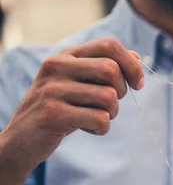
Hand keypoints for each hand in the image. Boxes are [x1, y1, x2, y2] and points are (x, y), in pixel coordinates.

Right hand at [3, 38, 143, 172]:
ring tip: (96, 118)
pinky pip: (100, 119)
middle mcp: (57, 66)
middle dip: (122, 91)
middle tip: (111, 105)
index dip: (132, 65)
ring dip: (112, 113)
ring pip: (109, 97)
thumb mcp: (80, 84)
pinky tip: (86, 128)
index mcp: (66, 55)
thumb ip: (105, 69)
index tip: (138, 84)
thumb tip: (137, 57)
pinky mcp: (54, 114)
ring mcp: (53, 89)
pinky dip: (102, 128)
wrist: (23, 138)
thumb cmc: (60, 109)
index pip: (109, 45)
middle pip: (112, 70)